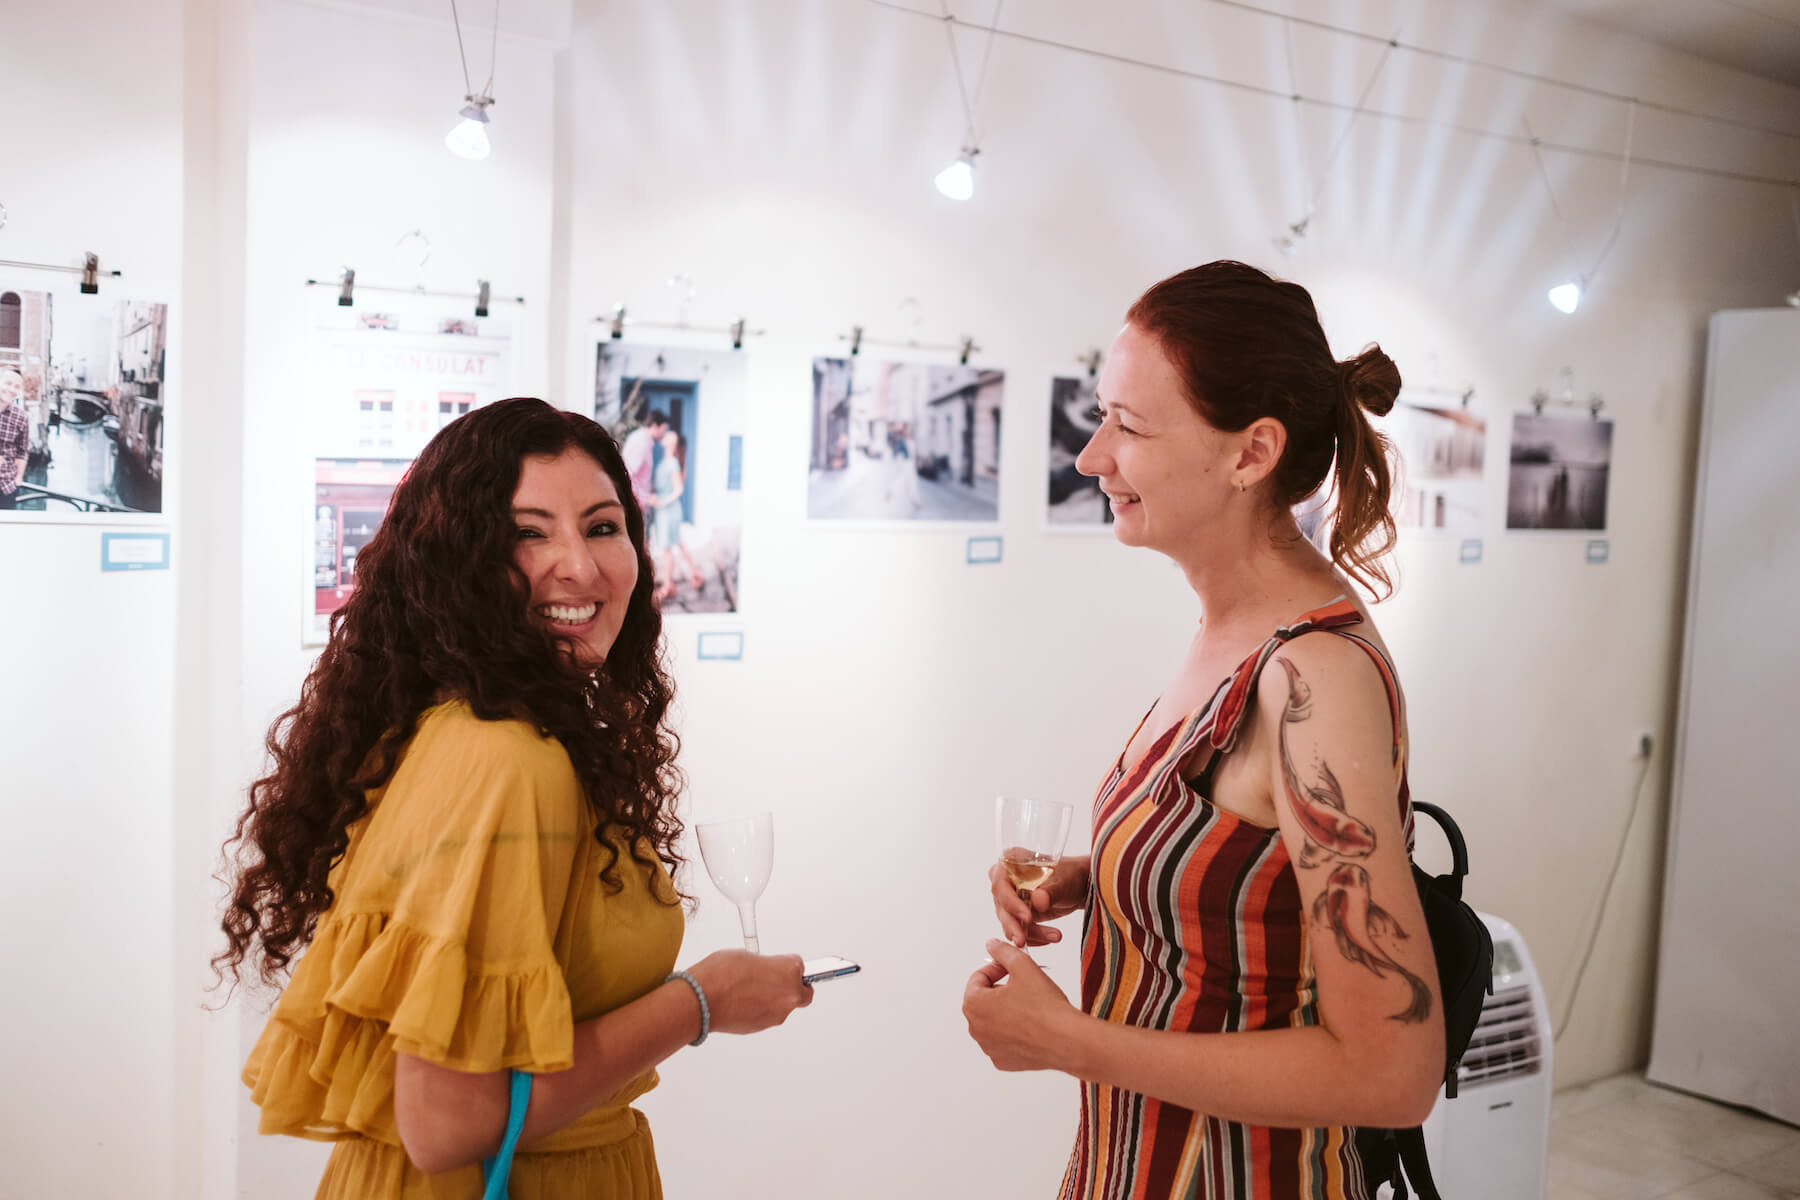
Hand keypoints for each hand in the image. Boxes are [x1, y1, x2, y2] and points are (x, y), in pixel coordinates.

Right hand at [685, 951, 813, 1035]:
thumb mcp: (746, 955)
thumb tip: (762, 970)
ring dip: (774, 999)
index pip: (801, 966)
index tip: (780, 965)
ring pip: (785, 1006)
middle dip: (793, 986)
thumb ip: (763, 963)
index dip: (786, 965)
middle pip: (803, 992)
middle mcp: (788, 994)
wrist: (701, 1000)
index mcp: (789, 971)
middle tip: (775, 980)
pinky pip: (768, 1015)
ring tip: (750, 991)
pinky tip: (743, 1002)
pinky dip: (760, 1010)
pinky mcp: (763, 1027)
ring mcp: (777, 1014)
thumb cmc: (720, 975)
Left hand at [962, 939, 1079, 1072]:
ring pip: (994, 1021)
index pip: (978, 978)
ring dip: (1007, 1010)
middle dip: (1001, 989)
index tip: (1012, 969)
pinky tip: (1032, 1026)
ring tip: (1030, 1005)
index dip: (997, 968)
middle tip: (1023, 984)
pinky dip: (1014, 1032)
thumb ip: (1003, 952)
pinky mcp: (1003, 1061)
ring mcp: (989, 1047)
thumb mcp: (1023, 966)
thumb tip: (992, 945)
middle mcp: (976, 1029)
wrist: (1066, 1040)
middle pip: (984, 1000)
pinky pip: (1004, 1041)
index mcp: (974, 1004)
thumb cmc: (1045, 1006)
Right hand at [990, 854, 1088, 947]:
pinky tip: (1050, 938)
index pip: (1001, 886)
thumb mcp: (1064, 881)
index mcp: (1010, 862)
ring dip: (1030, 934)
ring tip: (1055, 936)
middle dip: (1014, 926)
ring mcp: (1008, 899)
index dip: (1011, 904)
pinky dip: (1033, 938)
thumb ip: (1050, 891)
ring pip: (1010, 923)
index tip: (1027, 917)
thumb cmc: (1070, 875)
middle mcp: (1004, 881)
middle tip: (1023, 940)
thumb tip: (1038, 900)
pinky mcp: (1016, 915)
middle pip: (1002, 907)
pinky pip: (1018, 931)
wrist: (1079, 886)